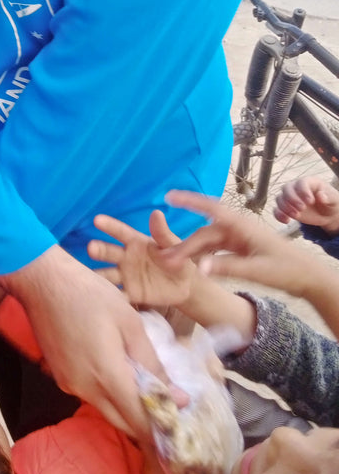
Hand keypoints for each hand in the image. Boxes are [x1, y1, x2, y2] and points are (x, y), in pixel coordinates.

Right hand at [0, 246, 177, 439]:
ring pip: (106, 410)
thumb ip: (152, 364)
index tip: (181, 419)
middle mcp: (86, 390)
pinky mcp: (60, 378)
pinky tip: (117, 374)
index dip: (163, 426)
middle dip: (146, 423)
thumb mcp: (130, 323)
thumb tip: (177, 397)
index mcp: (108, 377)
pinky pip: (90, 396)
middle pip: (123, 423)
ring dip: (127, 408)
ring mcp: (70, 386)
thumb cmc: (91, 295)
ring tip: (147, 390)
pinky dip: (108, 394)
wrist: (43, 282)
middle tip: (168, 408)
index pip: (140, 421)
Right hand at [88, 210, 196, 309]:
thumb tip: (156, 213)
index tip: (97, 220)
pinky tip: (101, 300)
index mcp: (135, 242)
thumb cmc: (178, 259)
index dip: (109, 226)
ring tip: (89, 278)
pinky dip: (110, 298)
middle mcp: (126, 257)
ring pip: (108, 274)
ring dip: (99, 276)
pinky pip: (118, 296)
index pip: (120, 232)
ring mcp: (126, 276)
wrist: (185, 285)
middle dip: (99, 250)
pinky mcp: (130, 293)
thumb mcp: (173, 246)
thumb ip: (163, 233)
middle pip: (109, 252)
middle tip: (91, 248)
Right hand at [163, 190, 314, 295]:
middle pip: (204, 233)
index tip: (169, 196)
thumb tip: (199, 269)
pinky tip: (194, 265)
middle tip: (166, 259)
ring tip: (174, 264)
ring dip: (192, 251)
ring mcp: (238, 238)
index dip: (189, 201)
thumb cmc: (287, 270)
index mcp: (242, 226)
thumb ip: (227, 267)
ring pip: (207, 242)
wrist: (308, 277)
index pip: (211, 208)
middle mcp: (238, 228)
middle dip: (185, 245)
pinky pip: (215, 249)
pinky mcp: (239, 247)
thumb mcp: (257, 270)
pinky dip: (203, 256)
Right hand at [274, 177, 338, 233]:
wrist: (327, 214)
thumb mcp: (334, 200)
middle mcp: (297, 188)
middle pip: (286, 188)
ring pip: (279, 198)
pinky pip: (276, 210)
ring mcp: (290, 198)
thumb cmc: (331, 203)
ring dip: (285, 208)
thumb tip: (320, 196)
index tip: (310, 201)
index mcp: (309, 182)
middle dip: (292, 199)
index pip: (301, 182)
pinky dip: (279, 215)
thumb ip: (328, 197)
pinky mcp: (286, 208)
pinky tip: (287, 221)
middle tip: (302, 209)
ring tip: (297, 216)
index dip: (303, 191)